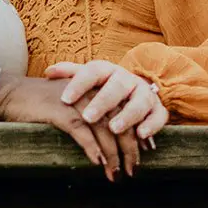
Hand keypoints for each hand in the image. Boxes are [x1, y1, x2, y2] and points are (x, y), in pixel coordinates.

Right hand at [0, 74, 123, 181]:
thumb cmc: (39, 103)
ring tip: (116, 173)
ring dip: (112, 154)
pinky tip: (97, 162)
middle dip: (128, 148)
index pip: (124, 111)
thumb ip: (89, 115)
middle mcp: (90, 91)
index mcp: (96, 88)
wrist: (10, 94)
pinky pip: (81, 130)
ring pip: (103, 128)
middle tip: (133, 170)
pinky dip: (91, 148)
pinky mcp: (59, 110)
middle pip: (119, 121)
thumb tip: (107, 142)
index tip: (143, 154)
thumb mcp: (70, 104)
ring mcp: (75, 100)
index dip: (135, 133)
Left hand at [45, 59, 168, 159]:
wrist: (135, 90)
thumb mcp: (87, 78)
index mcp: (107, 71)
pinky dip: (151, 125)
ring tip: (114, 128)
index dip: (79, 84)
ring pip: (139, 102)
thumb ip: (69, 74)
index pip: (93, 71)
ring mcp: (144, 93)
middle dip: (103, 102)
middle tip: (88, 117)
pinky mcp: (158, 109)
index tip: (64, 98)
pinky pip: (159, 116)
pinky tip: (141, 136)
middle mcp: (127, 79)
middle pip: (116, 87)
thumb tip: (48, 72)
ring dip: (127, 115)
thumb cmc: (103, 87)